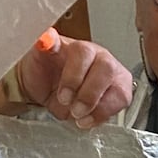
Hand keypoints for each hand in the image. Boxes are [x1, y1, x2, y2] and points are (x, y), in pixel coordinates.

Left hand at [0, 29, 134, 127]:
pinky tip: (87, 119)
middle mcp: (100, 57)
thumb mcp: (36, 59)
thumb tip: (46, 38)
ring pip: (118, 89)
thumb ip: (42, 47)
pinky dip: (102, 116)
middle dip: (89, 94)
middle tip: (74, 108)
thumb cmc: (43, 71)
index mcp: (79, 47)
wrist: (45, 88)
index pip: (83, 52)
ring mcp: (113, 75)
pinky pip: (120, 104)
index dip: (74, 76)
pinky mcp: (119, 93)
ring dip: (98, 108)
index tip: (63, 95)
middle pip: (106, 69)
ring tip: (79, 116)